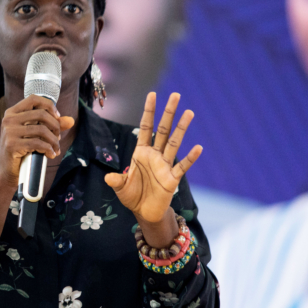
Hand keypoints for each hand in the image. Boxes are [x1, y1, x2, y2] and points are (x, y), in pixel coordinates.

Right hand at [0, 95, 75, 189]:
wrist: (6, 173)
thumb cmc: (20, 152)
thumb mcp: (34, 135)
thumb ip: (51, 126)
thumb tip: (71, 120)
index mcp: (12, 113)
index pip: (33, 99)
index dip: (49, 105)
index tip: (57, 117)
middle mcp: (8, 120)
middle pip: (41, 114)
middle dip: (55, 126)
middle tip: (58, 137)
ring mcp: (9, 132)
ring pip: (41, 130)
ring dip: (54, 141)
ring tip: (56, 148)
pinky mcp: (12, 145)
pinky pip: (37, 143)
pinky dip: (48, 149)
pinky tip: (51, 154)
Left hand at [105, 92, 202, 224]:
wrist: (144, 213)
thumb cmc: (132, 197)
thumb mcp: (120, 188)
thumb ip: (116, 181)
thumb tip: (108, 178)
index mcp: (141, 153)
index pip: (146, 127)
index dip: (149, 112)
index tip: (152, 95)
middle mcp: (154, 156)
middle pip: (163, 130)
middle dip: (168, 113)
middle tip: (176, 95)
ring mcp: (164, 166)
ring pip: (174, 143)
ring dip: (181, 129)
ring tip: (189, 112)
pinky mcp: (172, 179)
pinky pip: (182, 166)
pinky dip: (190, 158)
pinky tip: (198, 147)